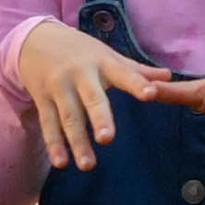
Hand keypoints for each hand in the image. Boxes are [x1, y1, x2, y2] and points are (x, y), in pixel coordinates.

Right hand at [16, 20, 173, 170]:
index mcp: (103, 62)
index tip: (151, 94)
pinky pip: (49, 124)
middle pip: (92, 99)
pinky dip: (54, 145)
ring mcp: (59, 88)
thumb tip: (169, 77)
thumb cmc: (81, 51)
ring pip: (69, 117)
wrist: (36, 39)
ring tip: (88, 165)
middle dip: (99, 118)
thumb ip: (136, 70)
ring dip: (77, 142)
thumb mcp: (108, 55)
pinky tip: (61, 163)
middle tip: (107, 139)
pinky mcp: (42, 100)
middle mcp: (80, 75)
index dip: (138, 83)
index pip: (124, 74)